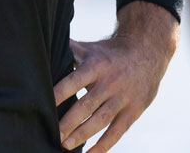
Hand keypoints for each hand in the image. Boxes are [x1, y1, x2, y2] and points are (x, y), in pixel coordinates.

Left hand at [53, 24, 173, 151]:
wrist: (147, 52)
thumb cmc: (110, 52)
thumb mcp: (90, 48)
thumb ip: (69, 50)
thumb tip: (43, 46)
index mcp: (95, 66)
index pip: (73, 82)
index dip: (59, 95)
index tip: (44, 106)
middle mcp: (110, 83)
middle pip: (86, 106)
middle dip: (69, 122)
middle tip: (54, 134)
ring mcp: (123, 98)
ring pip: (101, 120)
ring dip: (83, 135)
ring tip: (66, 145)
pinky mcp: (134, 110)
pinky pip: (118, 131)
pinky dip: (104, 144)